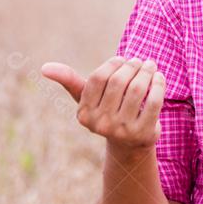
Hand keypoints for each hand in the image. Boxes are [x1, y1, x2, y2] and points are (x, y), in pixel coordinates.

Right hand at [40, 55, 164, 151]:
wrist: (129, 143)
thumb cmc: (106, 111)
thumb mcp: (87, 98)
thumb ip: (69, 81)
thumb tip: (43, 67)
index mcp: (84, 114)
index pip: (98, 78)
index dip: (112, 64)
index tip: (122, 60)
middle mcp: (101, 125)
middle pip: (119, 81)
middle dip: (132, 66)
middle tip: (140, 61)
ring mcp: (122, 131)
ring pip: (137, 89)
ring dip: (146, 72)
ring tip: (150, 66)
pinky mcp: (144, 133)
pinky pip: (153, 101)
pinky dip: (158, 84)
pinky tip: (158, 77)